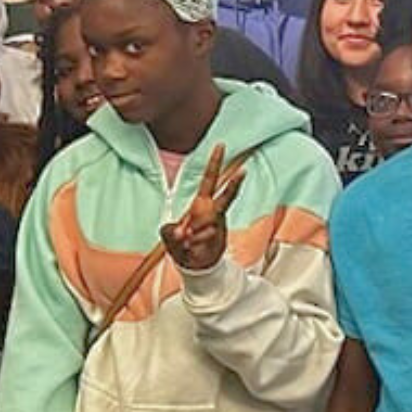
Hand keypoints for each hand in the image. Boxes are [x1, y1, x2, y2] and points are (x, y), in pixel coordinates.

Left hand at [160, 144, 251, 271]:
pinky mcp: (217, 238)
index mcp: (200, 204)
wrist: (195, 266)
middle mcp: (211, 212)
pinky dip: (195, 242)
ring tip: (186, 241)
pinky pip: (206, 237)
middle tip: (242, 170)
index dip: (214, 163)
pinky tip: (190, 248)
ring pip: (211, 221)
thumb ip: (171, 232)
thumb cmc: (181, 245)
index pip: (209, 179)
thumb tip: (181, 233)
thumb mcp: (168, 236)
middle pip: (224, 193)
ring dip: (196, 231)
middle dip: (233, 182)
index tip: (221, 146)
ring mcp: (216, 225)